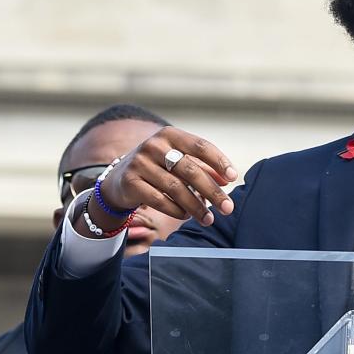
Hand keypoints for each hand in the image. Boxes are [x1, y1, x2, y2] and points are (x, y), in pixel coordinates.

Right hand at [87, 126, 237, 230]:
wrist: (120, 179)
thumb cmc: (158, 168)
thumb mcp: (179, 162)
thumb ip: (203, 167)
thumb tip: (227, 180)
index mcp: (170, 135)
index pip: (200, 146)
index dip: (219, 161)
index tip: (234, 177)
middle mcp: (154, 145)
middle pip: (190, 170)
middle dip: (212, 191)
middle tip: (227, 207)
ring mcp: (140, 163)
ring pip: (175, 188)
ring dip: (195, 206)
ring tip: (208, 218)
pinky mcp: (130, 182)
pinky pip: (158, 200)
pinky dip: (176, 210)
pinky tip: (185, 216)